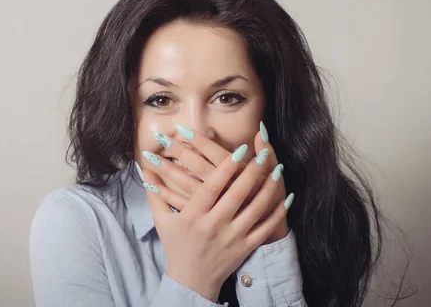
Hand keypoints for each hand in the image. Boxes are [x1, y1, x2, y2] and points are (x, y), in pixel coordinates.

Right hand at [143, 145, 292, 301]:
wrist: (190, 281)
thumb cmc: (176, 245)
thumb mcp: (162, 220)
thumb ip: (154, 193)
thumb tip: (143, 167)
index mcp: (193, 216)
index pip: (212, 187)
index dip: (226, 168)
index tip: (239, 150)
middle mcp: (213, 226)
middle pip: (236, 194)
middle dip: (252, 172)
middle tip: (263, 154)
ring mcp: (231, 238)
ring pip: (255, 210)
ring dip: (268, 189)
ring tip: (278, 170)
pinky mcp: (244, 248)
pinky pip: (265, 228)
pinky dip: (277, 213)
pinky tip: (286, 197)